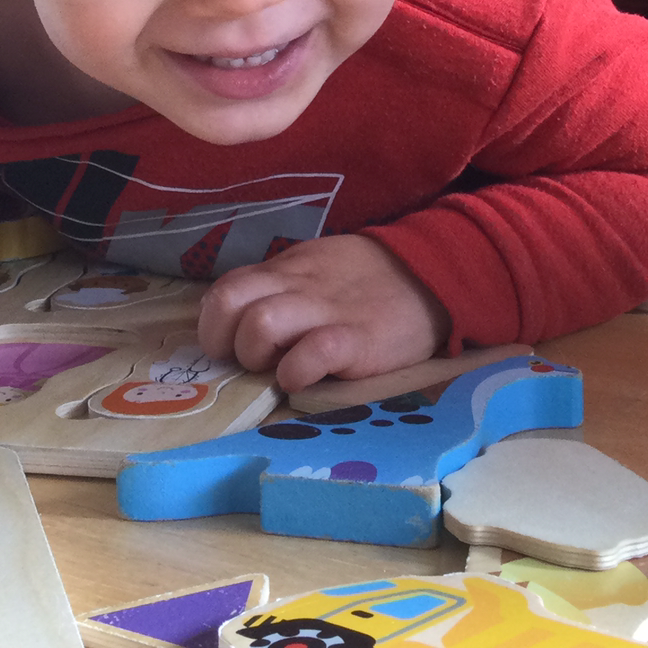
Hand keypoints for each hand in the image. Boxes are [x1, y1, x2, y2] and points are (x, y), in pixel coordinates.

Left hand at [197, 233, 449, 392]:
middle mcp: (296, 287)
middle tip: (252, 362)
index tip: (229, 348)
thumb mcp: (317, 269)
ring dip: (258, 355)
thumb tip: (242, 321)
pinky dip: (297, 372)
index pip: (224, 289)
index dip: (214, 325)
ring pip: (260, 323)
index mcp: (286, 270)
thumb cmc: (369, 279)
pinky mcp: (357, 339)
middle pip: (230, 303)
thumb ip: (281, 288)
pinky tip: (305, 379)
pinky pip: (312, 354)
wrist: (434, 273)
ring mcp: (325, 311)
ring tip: (278, 369)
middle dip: (228, 342)